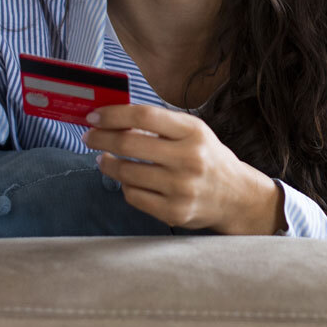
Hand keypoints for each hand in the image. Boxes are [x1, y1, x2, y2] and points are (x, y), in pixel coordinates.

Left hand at [83, 104, 284, 234]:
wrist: (237, 197)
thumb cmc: (208, 158)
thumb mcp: (193, 133)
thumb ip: (159, 125)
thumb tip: (114, 119)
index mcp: (193, 132)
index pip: (145, 115)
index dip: (113, 114)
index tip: (94, 116)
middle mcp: (189, 159)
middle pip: (129, 143)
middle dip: (100, 138)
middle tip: (88, 136)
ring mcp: (182, 188)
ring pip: (127, 173)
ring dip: (107, 163)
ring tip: (103, 158)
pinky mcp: (175, 212)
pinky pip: (134, 196)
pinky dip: (125, 186)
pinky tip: (126, 179)